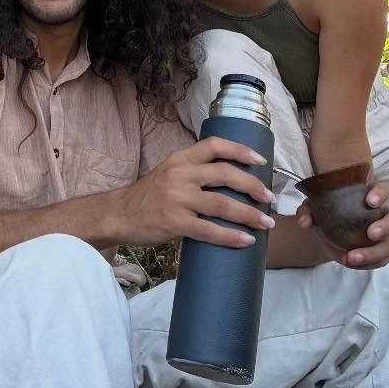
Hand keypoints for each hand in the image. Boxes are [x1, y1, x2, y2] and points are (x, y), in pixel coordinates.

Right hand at [119, 136, 275, 248]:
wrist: (119, 215)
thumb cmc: (148, 196)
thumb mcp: (168, 172)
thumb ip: (194, 171)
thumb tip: (232, 180)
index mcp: (180, 158)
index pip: (215, 146)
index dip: (241, 150)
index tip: (261, 161)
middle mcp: (180, 174)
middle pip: (226, 174)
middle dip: (253, 187)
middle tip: (270, 198)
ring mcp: (177, 198)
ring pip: (222, 203)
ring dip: (249, 214)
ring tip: (266, 223)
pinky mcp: (175, 222)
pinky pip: (209, 230)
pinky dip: (231, 236)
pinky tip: (246, 241)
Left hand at [296, 178, 388, 269]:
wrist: (327, 231)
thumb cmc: (327, 211)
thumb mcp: (314, 207)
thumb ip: (308, 210)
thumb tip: (304, 222)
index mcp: (370, 195)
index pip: (384, 189)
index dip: (381, 194)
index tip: (370, 201)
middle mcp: (382, 215)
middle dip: (387, 226)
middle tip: (371, 234)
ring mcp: (385, 235)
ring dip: (373, 253)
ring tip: (351, 257)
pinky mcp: (381, 251)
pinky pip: (382, 260)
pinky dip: (368, 264)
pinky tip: (351, 263)